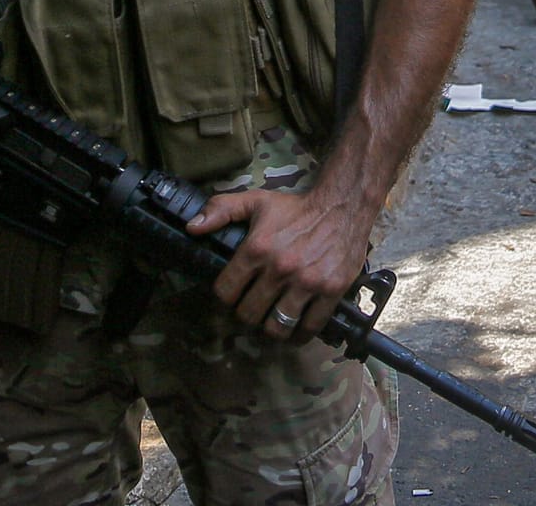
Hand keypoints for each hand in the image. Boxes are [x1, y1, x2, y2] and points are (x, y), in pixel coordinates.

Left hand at [189, 185, 374, 340]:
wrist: (343, 205)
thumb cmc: (297, 207)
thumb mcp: (256, 201)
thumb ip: (220, 210)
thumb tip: (192, 228)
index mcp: (257, 249)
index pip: (226, 291)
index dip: (224, 298)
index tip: (231, 297)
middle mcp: (279, 269)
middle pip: (249, 314)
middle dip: (246, 314)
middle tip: (252, 310)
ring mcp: (306, 282)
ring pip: (277, 326)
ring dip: (271, 329)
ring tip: (270, 323)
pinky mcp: (330, 291)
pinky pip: (310, 327)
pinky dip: (300, 335)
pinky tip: (296, 331)